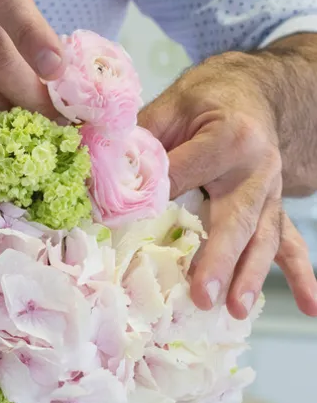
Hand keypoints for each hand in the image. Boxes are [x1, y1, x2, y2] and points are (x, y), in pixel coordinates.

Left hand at [139, 51, 316, 318]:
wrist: (255, 91)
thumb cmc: (207, 100)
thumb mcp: (172, 105)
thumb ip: (142, 138)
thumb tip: (107, 173)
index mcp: (230, 138)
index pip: (183, 177)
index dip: (149, 199)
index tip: (116, 220)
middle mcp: (258, 169)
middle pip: (235, 220)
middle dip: (219, 260)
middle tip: (202, 295)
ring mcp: (270, 193)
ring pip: (263, 238)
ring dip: (249, 276)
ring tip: (233, 310)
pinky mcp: (274, 209)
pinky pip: (289, 243)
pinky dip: (302, 275)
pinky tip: (310, 307)